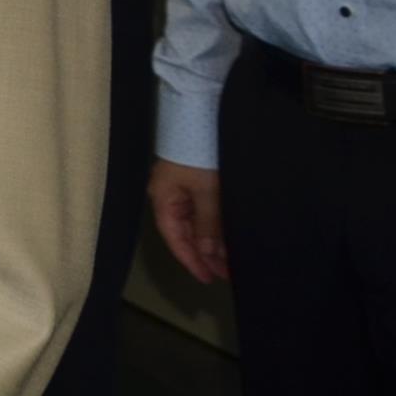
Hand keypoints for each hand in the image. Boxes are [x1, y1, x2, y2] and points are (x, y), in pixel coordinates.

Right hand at [146, 158, 227, 285]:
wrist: (202, 117)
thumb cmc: (200, 155)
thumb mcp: (206, 191)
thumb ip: (207, 224)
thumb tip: (207, 253)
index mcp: (164, 200)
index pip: (175, 239)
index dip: (191, 260)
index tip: (208, 278)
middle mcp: (170, 197)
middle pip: (185, 233)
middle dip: (205, 255)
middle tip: (227, 274)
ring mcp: (182, 190)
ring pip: (196, 224)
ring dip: (212, 243)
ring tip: (232, 261)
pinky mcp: (196, 183)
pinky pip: (203, 212)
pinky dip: (214, 227)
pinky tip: (228, 239)